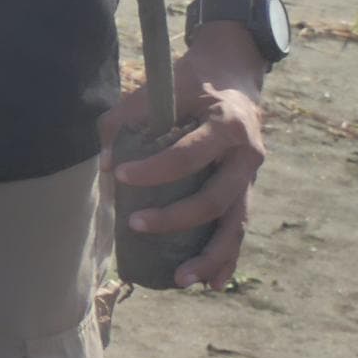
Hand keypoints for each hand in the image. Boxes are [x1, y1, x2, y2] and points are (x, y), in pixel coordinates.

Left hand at [106, 24, 269, 286]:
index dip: (155, 170)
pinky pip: (240, 229)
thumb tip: (104, 166)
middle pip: (216, 199)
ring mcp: (253, 178)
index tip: (120, 175)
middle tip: (135, 225)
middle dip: (176, 218)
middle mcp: (248, 156)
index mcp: (226, 126)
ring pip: (237, 225)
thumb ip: (127, 119)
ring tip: (181, 279)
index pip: (189, 155)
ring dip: (210, 256)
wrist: (236, 75)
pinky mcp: (249, 192)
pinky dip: (227, 257)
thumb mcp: (162, 87)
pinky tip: (211, 282)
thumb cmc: (191, 82)